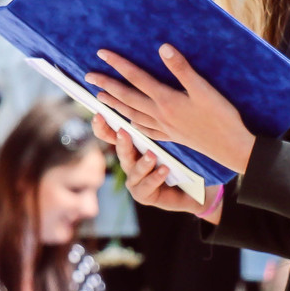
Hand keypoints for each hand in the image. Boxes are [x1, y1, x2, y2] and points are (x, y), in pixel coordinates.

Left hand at [86, 46, 254, 174]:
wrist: (231, 147)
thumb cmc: (221, 116)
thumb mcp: (204, 88)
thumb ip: (181, 68)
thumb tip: (162, 48)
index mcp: (166, 100)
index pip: (136, 78)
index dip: (118, 64)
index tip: (101, 54)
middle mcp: (160, 115)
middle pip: (127, 97)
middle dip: (106, 85)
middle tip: (88, 77)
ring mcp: (164, 128)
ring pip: (132, 115)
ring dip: (114, 105)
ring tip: (100, 98)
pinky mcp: (172, 137)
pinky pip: (145, 130)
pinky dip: (133, 125)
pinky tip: (129, 123)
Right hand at [92, 117, 213, 219]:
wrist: (190, 189)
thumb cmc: (178, 158)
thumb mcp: (167, 138)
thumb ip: (156, 123)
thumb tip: (151, 95)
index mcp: (131, 146)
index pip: (111, 134)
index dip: (103, 126)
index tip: (99, 114)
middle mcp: (128, 162)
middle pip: (120, 151)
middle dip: (121, 141)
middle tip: (123, 131)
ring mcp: (134, 180)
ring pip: (134, 170)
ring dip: (143, 162)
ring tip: (152, 155)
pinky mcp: (142, 195)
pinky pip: (147, 186)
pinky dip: (156, 177)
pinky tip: (165, 170)